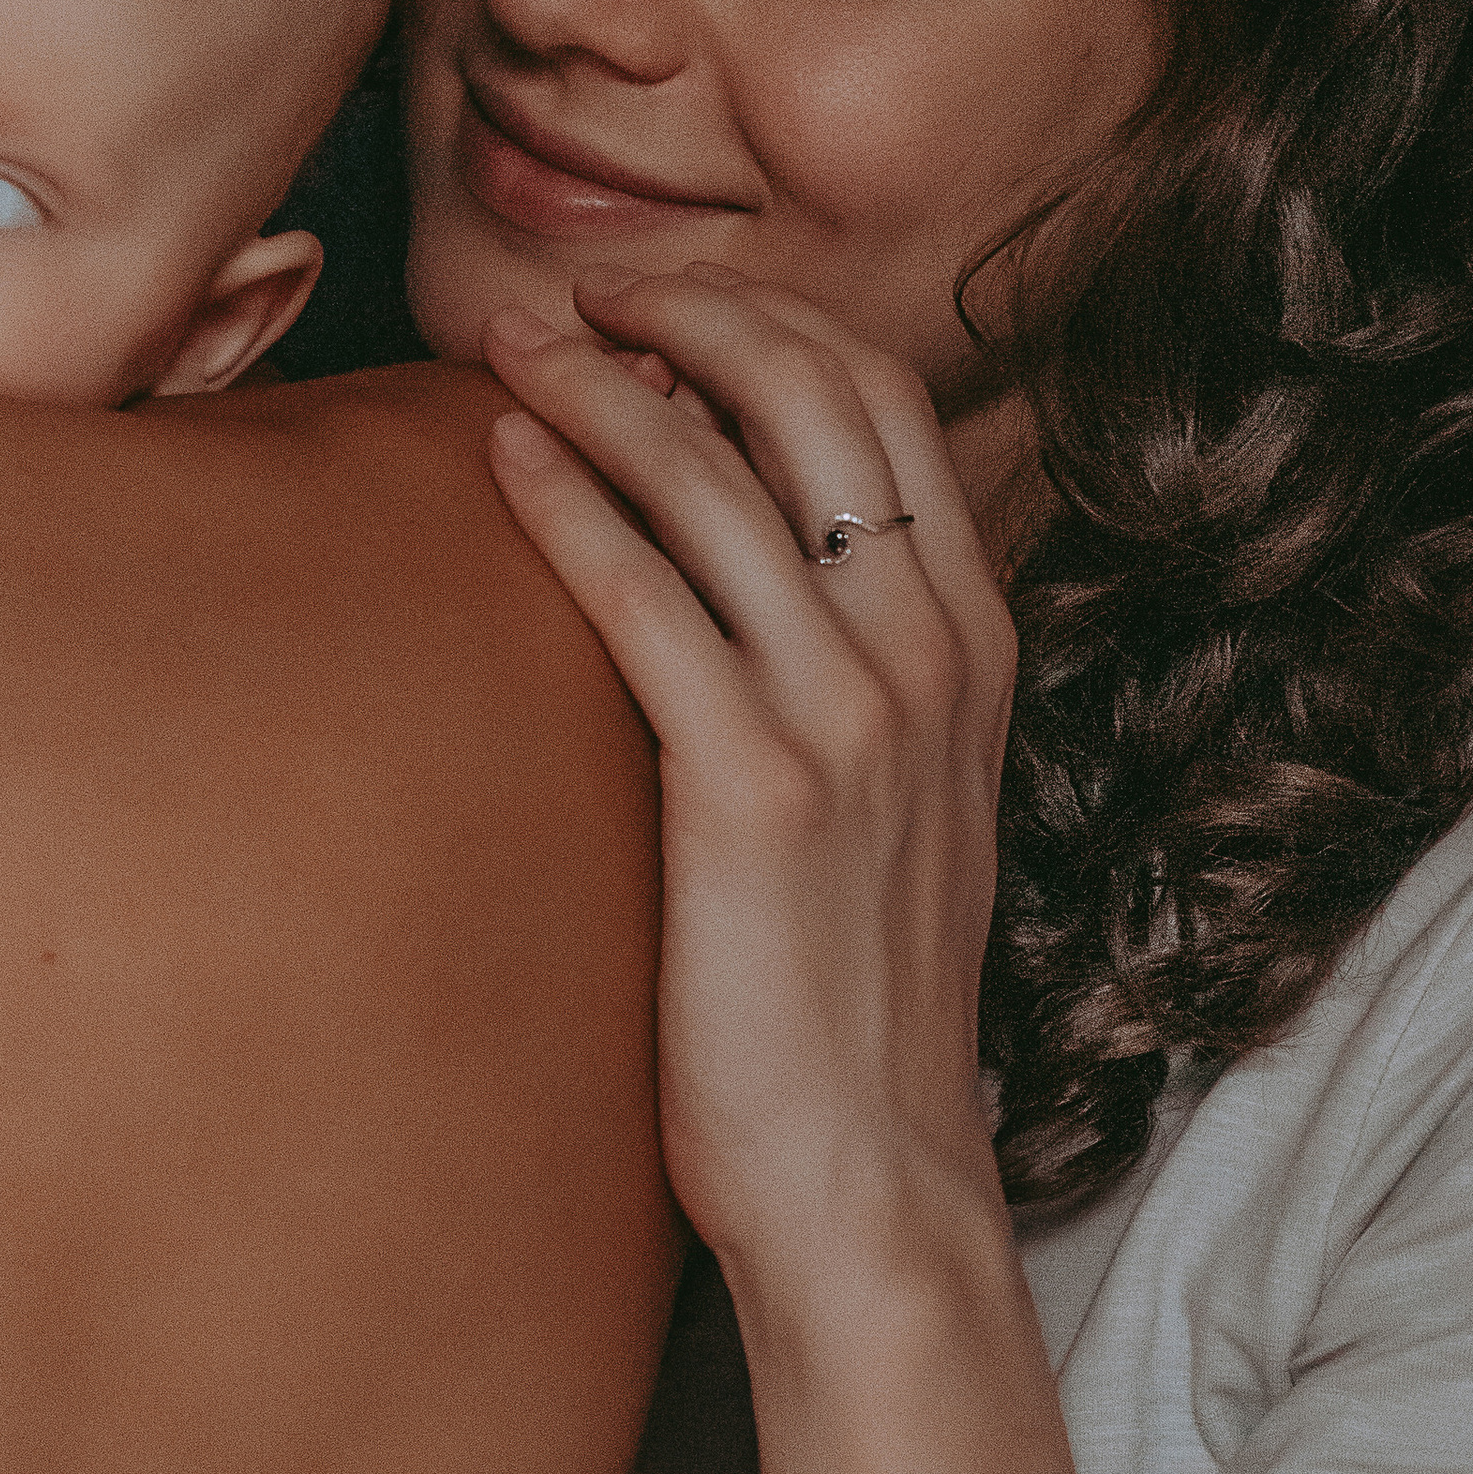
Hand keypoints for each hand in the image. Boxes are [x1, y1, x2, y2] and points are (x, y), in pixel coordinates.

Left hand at [483, 268, 1015, 1295]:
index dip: (764, 325)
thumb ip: (849, 675)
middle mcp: (929, 657)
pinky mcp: (754, 790)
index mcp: (970, 645)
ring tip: (503, 345)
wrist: (868, 1177)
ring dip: (599, 385)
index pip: (883, 406)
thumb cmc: (846, 1000)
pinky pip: (646, 599)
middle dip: (684, 316)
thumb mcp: (893, 806)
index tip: (656, 302)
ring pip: (715, 479)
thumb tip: (737, 572)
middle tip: (570, 296)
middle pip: (810, 400)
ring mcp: (853, 718)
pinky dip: (569, 505)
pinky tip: (501, 460)